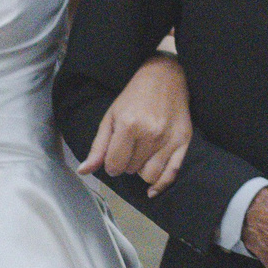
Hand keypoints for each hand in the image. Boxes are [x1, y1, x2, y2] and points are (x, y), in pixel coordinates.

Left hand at [75, 52, 192, 197]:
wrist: (166, 77)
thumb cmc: (134, 96)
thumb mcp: (110, 117)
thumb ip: (98, 147)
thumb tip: (83, 171)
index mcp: (129, 125)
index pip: (114, 165)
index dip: (110, 164)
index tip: (113, 155)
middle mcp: (150, 134)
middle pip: (131, 170)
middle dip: (126, 163)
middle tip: (129, 147)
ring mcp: (169, 139)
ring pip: (149, 176)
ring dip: (141, 170)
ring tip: (141, 155)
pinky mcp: (184, 142)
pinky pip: (171, 174)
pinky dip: (160, 185)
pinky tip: (152, 189)